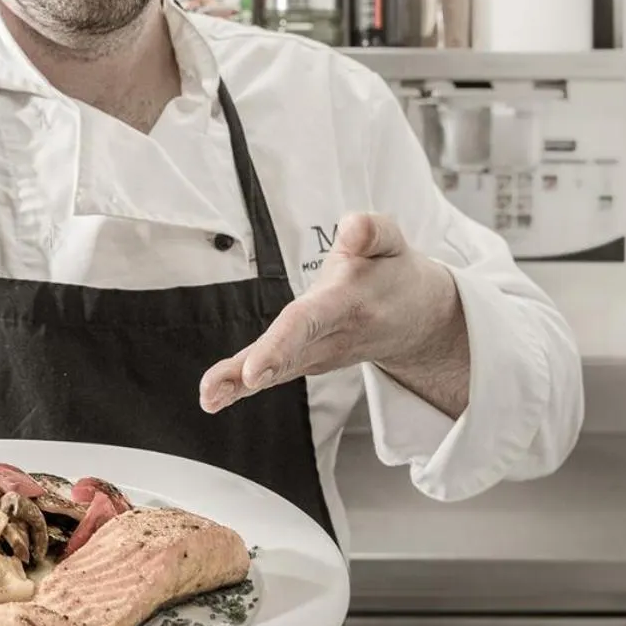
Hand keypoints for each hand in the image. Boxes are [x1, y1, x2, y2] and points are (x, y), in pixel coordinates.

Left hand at [198, 212, 469, 417]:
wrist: (418, 317)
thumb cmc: (391, 271)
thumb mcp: (391, 242)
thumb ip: (371, 231)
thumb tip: (352, 227)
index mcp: (345, 302)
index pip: (307, 323)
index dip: (280, 345)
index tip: (253, 370)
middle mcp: (331, 336)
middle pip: (285, 356)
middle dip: (248, 375)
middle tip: (211, 393)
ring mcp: (320, 355)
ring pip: (276, 371)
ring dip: (237, 386)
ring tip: (207, 398)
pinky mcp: (308, 362)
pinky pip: (274, 374)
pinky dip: (241, 388)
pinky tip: (213, 397)